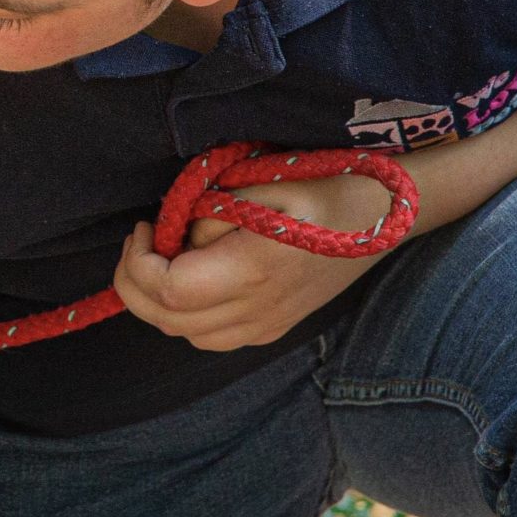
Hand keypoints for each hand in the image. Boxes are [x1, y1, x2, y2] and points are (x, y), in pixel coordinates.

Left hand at [112, 174, 392, 351]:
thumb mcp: (261, 180)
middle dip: (134, 283)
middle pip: (169, 321)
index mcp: (255, 271)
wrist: (381, 214)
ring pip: (187, 335)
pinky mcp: (274, 328)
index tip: (144, 226)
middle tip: (140, 239)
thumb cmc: (321, 184)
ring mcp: (269, 326)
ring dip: (157, 301)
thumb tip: (178, 238)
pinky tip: (189, 275)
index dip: (139, 262)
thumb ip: (210, 210)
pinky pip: (213, 337)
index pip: (169, 290)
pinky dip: (185, 314)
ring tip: (160, 255)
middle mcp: (260, 310)